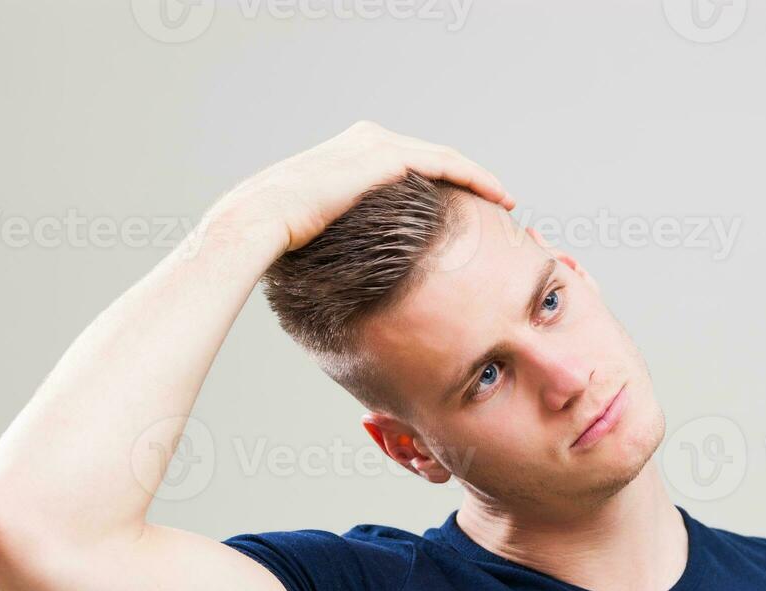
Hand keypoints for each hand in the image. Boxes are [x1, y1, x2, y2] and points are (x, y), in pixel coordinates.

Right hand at [229, 120, 514, 253]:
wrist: (260, 220)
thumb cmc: (280, 239)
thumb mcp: (317, 233)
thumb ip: (341, 237)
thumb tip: (348, 274)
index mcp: (351, 154)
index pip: (410, 165)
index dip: (441, 185)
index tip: (465, 210)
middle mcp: (367, 140)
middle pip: (433, 159)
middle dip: (467, 180)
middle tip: (497, 204)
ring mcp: (377, 145)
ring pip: (446, 159)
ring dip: (480, 179)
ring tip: (505, 201)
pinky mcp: (386, 158)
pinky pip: (447, 165)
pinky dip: (476, 178)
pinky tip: (498, 197)